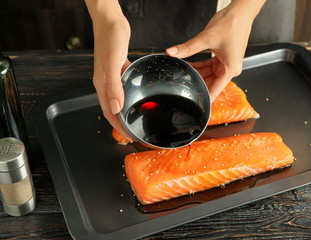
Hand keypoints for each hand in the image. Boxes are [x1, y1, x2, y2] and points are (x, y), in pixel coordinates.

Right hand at [85, 0, 132, 139]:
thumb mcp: (113, 63)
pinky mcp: (120, 69)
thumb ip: (114, 86)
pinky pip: (125, 86)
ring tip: (139, 117)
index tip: (129, 136)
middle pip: (114, 109)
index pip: (109, 113)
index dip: (118, 127)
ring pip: (120, 99)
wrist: (110, 21)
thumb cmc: (109, 39)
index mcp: (102, 85)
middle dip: (123, 122)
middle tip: (137, 130)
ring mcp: (113, 76)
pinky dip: (131, 94)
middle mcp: (106, 83)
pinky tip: (141, 94)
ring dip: (127, 110)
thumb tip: (116, 107)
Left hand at [166, 0, 265, 101]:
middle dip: (196, 83)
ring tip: (183, 73)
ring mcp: (226, 64)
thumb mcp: (207, 38)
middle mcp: (230, 69)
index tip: (195, 106)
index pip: (214, 90)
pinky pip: (209, 67)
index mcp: (230, 70)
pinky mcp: (222, 58)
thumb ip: (188, 47)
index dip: (204, 98)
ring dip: (196, 74)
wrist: (240, 12)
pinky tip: (189, 65)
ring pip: (208, 75)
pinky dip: (199, 66)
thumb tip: (173, 52)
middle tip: (182, 85)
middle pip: (210, 83)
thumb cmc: (232, 24)